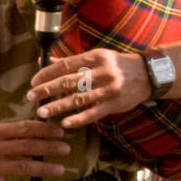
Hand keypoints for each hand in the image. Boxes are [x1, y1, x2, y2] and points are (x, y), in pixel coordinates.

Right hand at [0, 120, 68, 180]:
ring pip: (23, 166)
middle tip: (66, 149)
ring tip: (59, 169)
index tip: (60, 132)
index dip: (45, 130)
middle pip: (27, 146)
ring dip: (43, 168)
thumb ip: (6, 132)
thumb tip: (35, 129)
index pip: (25, 128)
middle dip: (49, 147)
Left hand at [27, 49, 150, 129]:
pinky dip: (79, 119)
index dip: (47, 73)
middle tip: (30, 96)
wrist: (150, 74)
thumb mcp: (98, 57)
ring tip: (41, 112)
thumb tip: (45, 60)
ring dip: (58, 106)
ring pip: (79, 98)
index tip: (33, 81)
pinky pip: (93, 113)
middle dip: (47, 89)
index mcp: (96, 57)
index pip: (66, 65)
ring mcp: (109, 89)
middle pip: (69, 81)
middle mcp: (102, 72)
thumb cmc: (119, 65)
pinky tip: (65, 123)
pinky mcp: (115, 104)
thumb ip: (73, 61)